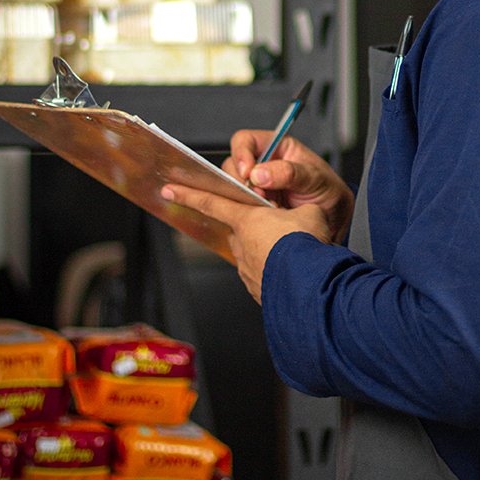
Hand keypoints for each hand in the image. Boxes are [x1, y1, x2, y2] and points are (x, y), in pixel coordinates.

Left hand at [160, 185, 329, 303]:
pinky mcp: (257, 288)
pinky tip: (293, 270)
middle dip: (256, 227)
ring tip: (295, 251)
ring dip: (268, 250)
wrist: (310, 287)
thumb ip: (299, 208)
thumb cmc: (306, 245)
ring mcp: (247, 269)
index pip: (211, 202)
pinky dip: (275, 270)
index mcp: (247, 220)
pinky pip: (264, 273)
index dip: (189, 194)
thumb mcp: (310, 213)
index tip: (169, 190)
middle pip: (241, 229)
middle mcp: (241, 244)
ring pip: (254, 252)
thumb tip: (303, 214)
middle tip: (281, 228)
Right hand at [227, 129, 353, 243]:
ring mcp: (256, 187)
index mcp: (275, 147)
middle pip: (232, 166)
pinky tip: (264, 218)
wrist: (334, 218)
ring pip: (232, 189)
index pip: (245, 141)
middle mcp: (262, 165)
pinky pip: (238, 208)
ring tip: (269, 208)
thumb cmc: (328, 190)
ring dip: (245, 201)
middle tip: (260, 196)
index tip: (247, 172)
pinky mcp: (253, 208)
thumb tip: (259, 173)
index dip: (241, 154)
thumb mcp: (315, 178)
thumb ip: (290, 172)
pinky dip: (247, 215)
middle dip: (242, 183)